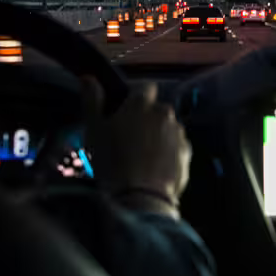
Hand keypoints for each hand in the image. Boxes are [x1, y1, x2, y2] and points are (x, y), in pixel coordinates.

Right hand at [81, 78, 191, 214]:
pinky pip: (176, 147)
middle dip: (146, 120)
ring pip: (168, 129)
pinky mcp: (187, 153)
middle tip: (129, 140)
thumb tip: (88, 78)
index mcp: (142, 104)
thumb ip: (92, 100)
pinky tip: (154, 168)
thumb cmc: (112, 160)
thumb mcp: (94, 129)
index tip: (125, 112)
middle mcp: (165, 113)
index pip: (145, 88)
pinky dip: (168, 153)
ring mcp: (179, 133)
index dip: (135, 98)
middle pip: (157, 110)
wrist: (139, 196)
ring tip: (141, 158)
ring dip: (158, 136)